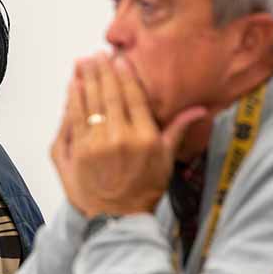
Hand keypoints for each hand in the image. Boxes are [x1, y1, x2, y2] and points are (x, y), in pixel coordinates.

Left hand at [52, 53, 205, 217]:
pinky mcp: (76, 152)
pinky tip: (73, 85)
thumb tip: (200, 109)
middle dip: (102, 71)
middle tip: (98, 54)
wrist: (116, 219)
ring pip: (90, 103)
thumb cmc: (143, 190)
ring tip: (83, 62)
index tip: (120, 59)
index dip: (125, 75)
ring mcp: (95, 144)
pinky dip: (72, 100)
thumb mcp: (166, 160)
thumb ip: (178, 130)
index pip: (134, 96)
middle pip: (109, 94)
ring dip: (86, 79)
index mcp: (145, 137)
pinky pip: (73, 119)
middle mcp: (120, 137)